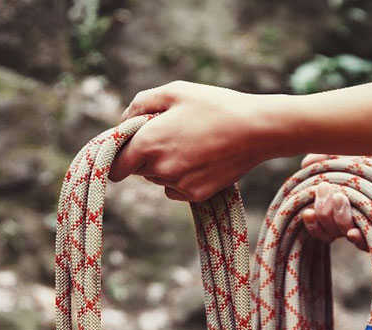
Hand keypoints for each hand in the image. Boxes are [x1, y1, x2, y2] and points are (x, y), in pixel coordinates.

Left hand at [108, 81, 286, 201]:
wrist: (257, 130)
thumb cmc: (215, 106)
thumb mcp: (175, 91)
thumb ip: (141, 102)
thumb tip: (124, 118)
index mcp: (148, 143)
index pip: (115, 164)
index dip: (119, 154)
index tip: (129, 146)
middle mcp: (159, 168)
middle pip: (138, 170)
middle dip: (146, 155)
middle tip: (171, 134)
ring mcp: (178, 184)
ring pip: (158, 178)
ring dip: (165, 165)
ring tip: (192, 143)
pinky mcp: (196, 195)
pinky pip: (176, 188)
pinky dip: (182, 177)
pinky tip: (202, 159)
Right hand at [299, 155, 371, 250]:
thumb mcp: (352, 150)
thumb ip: (327, 155)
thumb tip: (303, 165)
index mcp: (343, 201)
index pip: (318, 221)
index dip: (310, 219)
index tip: (307, 208)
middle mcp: (356, 215)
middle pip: (328, 229)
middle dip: (323, 214)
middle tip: (329, 191)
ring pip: (345, 234)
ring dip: (338, 220)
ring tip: (341, 198)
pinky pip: (370, 242)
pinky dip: (358, 238)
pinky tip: (352, 232)